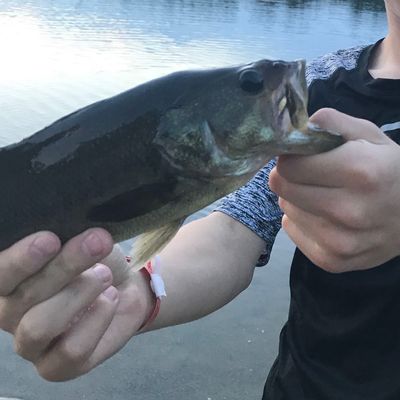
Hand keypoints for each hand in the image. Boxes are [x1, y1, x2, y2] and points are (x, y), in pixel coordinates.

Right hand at [0, 229, 153, 380]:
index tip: (50, 239)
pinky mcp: (57, 367)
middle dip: (66, 266)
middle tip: (96, 243)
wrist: (124, 288)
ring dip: (78, 294)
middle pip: (25, 296)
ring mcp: (30, 346)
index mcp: (8, 282)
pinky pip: (71, 350)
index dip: (21, 258)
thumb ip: (66, 240)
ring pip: (40, 327)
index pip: (0, 274)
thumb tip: (64, 234)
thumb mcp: (80, 243)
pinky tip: (110, 299)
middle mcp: (10, 315)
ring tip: (104, 276)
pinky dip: (97, 319)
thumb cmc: (93, 261)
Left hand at [269, 108, 399, 272]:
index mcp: (359, 172)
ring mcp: (340, 241)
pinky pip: (292, 232)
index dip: (290, 157)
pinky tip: (322, 216)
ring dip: (296, 200)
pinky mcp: (332, 262)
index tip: (298, 157)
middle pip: (283, 188)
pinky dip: (300, 221)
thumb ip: (332, 122)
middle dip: (289, 177)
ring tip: (322, 195)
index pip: (289, 165)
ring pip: (286, 210)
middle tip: (306, 175)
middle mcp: (348, 210)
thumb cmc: (390, 171)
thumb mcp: (369, 135)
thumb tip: (296, 126)